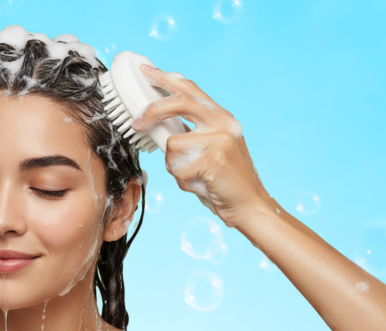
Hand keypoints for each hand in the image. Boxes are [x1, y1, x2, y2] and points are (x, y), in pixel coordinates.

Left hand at [132, 64, 270, 227]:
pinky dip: (184, 182)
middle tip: (136, 123)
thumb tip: (157, 124)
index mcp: (221, 117)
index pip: (190, 89)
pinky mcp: (215, 158)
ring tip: (196, 176)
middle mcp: (224, 123)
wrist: (249, 205)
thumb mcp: (211, 148)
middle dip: (153, 111)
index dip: (165, 78)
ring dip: (175, 167)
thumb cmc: (224, 181)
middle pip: (179, 102)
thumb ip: (191, 133)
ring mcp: (221, 139)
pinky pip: (178, 168)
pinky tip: (202, 185)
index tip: (145, 71)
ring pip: (172, 145)